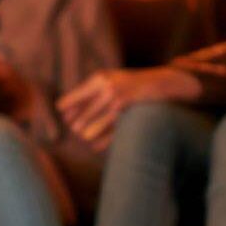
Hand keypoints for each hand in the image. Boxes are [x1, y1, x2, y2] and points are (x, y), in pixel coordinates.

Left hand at [56, 68, 199, 150]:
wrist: (162, 80)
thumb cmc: (129, 82)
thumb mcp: (109, 79)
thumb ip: (89, 92)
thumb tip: (62, 109)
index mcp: (99, 79)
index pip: (74, 98)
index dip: (66, 109)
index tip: (65, 117)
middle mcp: (107, 89)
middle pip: (83, 115)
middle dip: (77, 125)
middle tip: (76, 130)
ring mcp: (119, 102)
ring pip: (95, 126)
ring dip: (88, 134)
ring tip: (85, 137)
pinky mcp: (129, 114)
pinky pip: (111, 133)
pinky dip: (102, 142)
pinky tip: (96, 146)